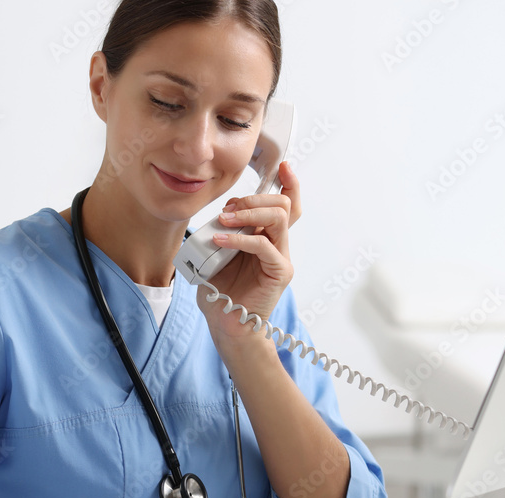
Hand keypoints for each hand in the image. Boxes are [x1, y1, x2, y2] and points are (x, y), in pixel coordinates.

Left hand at [196, 161, 302, 342]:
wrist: (227, 324)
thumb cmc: (222, 292)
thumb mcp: (216, 254)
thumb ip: (223, 234)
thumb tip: (216, 217)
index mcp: (266, 237)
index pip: (285, 204)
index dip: (288, 183)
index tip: (282, 166)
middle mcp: (278, 244)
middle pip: (283, 205)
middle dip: (255, 198)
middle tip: (229, 209)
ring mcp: (280, 258)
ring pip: (279, 218)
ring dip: (249, 212)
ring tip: (225, 220)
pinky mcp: (279, 272)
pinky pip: (264, 245)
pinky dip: (240, 239)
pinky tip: (220, 240)